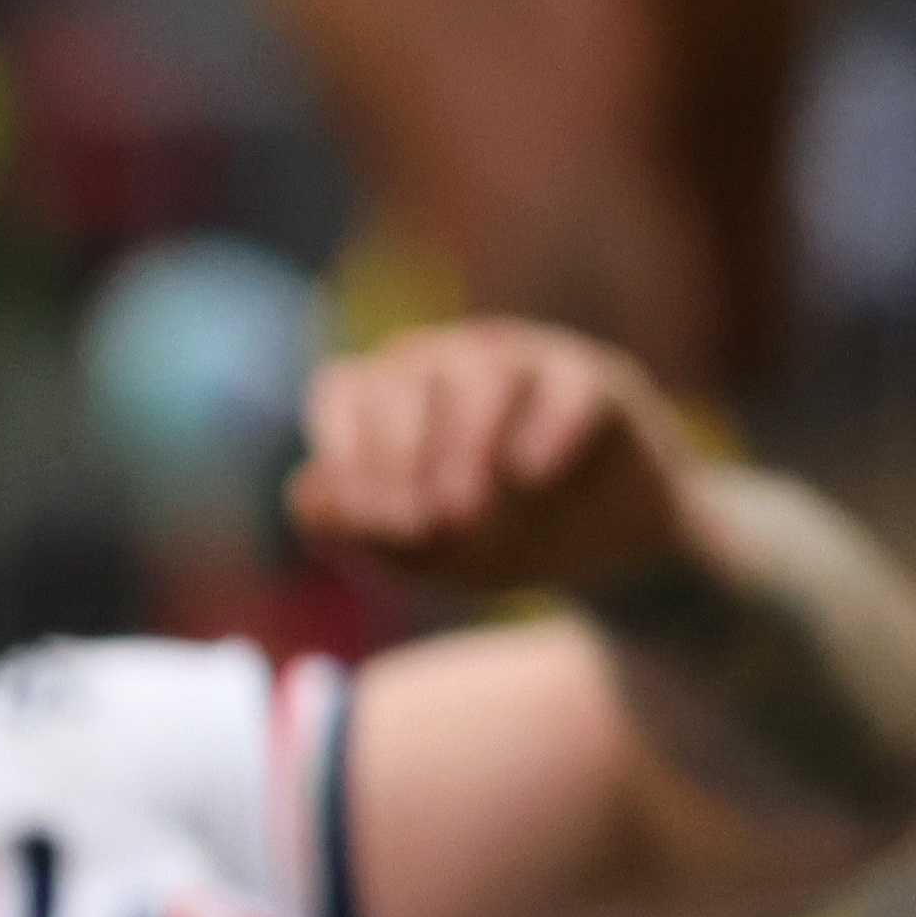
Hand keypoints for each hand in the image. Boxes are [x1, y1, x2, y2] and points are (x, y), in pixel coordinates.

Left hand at [290, 320, 706, 598]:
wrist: (605, 554)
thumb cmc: (490, 540)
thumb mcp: (413, 552)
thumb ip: (355, 530)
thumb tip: (310, 499)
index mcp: (390, 395)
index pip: (346, 390)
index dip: (346, 450)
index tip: (368, 517)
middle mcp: (450, 363)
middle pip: (405, 375)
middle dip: (399, 452)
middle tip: (416, 523)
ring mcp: (525, 362)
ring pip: (482, 371)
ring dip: (464, 440)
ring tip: (463, 509)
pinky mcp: (595, 381)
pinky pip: (568, 383)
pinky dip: (546, 425)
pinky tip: (531, 475)